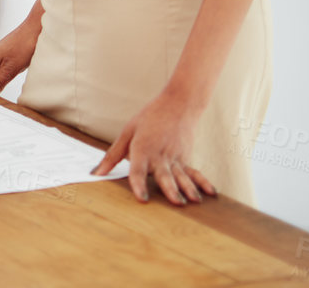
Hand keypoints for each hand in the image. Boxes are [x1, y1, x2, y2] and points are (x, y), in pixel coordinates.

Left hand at [93, 90, 216, 205]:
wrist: (177, 105)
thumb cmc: (148, 119)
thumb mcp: (127, 132)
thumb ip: (113, 155)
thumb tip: (97, 173)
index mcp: (142, 148)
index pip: (139, 169)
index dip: (139, 184)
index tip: (142, 199)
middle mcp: (160, 154)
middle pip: (164, 174)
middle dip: (170, 189)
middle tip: (176, 203)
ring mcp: (175, 157)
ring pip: (182, 175)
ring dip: (188, 188)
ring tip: (194, 201)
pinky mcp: (185, 158)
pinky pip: (194, 172)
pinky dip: (203, 182)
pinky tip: (211, 193)